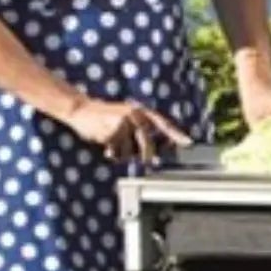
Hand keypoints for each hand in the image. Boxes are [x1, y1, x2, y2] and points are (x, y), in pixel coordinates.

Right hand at [63, 97, 189, 166]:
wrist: (82, 110)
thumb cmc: (107, 118)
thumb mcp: (128, 120)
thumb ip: (143, 134)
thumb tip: (159, 154)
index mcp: (142, 112)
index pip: (164, 124)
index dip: (176, 134)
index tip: (188, 143)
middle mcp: (136, 115)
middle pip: (147, 144)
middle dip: (146, 155)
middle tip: (146, 161)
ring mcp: (124, 123)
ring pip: (130, 151)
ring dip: (122, 153)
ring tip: (114, 143)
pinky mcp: (111, 131)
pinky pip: (116, 152)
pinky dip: (111, 153)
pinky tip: (105, 143)